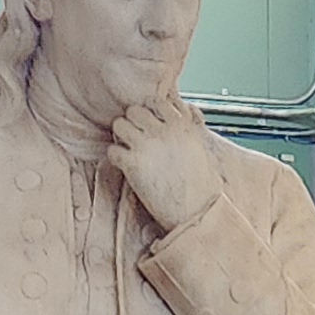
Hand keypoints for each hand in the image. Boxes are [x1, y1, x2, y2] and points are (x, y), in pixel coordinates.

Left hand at [109, 101, 225, 233]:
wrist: (196, 212)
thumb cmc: (202, 184)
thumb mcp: (201, 147)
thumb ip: (190, 125)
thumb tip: (190, 110)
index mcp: (181, 125)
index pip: (156, 102)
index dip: (150, 113)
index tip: (150, 126)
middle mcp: (163, 131)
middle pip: (133, 111)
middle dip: (133, 123)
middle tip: (136, 139)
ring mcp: (146, 146)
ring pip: (119, 125)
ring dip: (121, 137)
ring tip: (128, 150)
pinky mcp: (133, 164)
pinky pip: (112, 150)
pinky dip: (115, 157)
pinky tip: (125, 166)